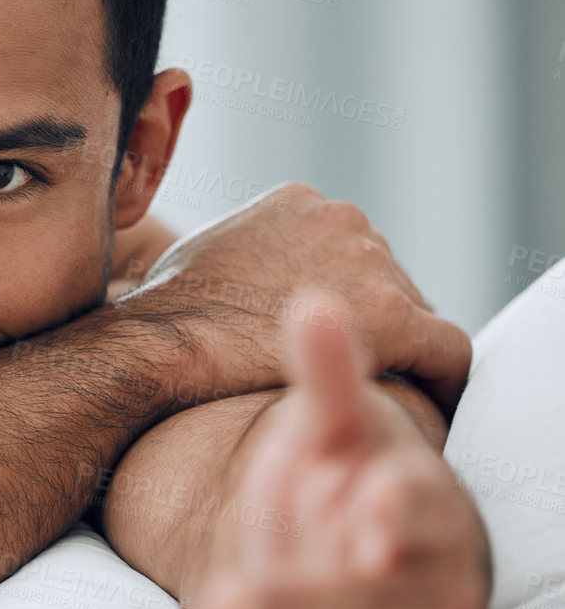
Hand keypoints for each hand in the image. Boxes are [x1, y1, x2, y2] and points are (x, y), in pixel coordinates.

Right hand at [121, 183, 470, 414]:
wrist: (160, 345)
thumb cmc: (165, 315)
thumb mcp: (200, 255)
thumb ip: (245, 253)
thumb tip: (247, 276)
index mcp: (297, 201)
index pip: (349, 249)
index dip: (344, 298)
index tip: (332, 335)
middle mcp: (341, 217)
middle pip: (387, 278)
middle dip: (369, 323)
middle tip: (344, 374)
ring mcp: (370, 262)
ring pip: (416, 313)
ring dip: (394, 352)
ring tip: (367, 394)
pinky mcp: (392, 314)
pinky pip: (448, 349)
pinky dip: (445, 379)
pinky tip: (430, 407)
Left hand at [145, 292, 489, 608]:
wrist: (350, 582)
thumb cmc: (343, 495)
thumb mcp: (333, 436)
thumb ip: (327, 376)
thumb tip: (314, 298)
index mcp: (439, 523)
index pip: (434, 521)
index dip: (407, 519)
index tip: (371, 517)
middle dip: (313, 604)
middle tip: (228, 592)